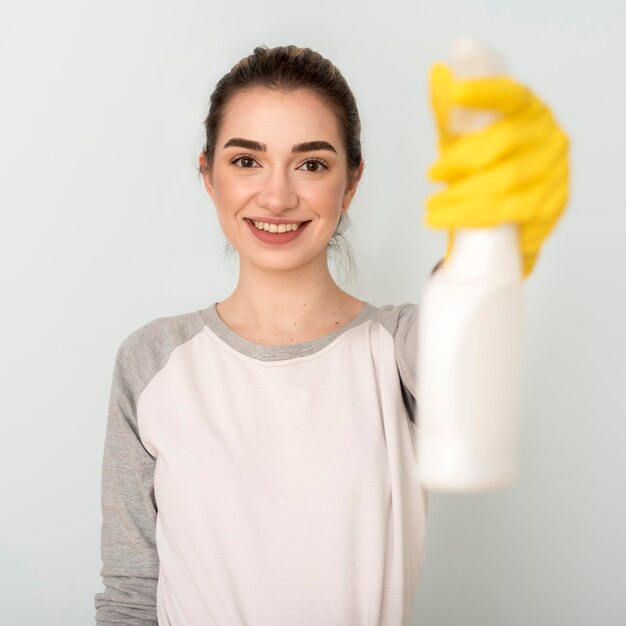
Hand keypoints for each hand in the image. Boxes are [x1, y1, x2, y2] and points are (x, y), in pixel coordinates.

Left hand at [425, 62, 569, 278]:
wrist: (507, 221)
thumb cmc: (485, 169)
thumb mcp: (465, 138)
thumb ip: (450, 109)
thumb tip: (438, 71)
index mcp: (529, 110)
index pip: (510, 94)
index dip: (483, 91)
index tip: (454, 93)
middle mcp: (549, 136)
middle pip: (504, 142)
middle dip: (461, 158)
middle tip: (432, 174)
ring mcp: (555, 171)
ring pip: (505, 181)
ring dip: (461, 195)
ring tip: (431, 208)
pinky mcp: (552, 205)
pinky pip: (511, 210)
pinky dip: (474, 215)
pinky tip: (449, 218)